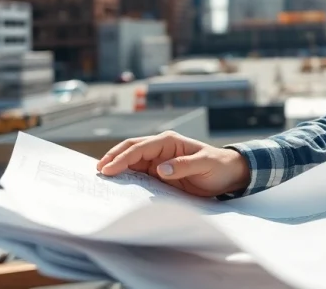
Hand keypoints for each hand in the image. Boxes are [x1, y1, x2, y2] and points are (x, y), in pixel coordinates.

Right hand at [96, 131, 250, 197]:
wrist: (228, 174)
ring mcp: (158, 160)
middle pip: (131, 149)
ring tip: (100, 177)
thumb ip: (183, 166)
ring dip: (116, 167)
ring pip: (131, 161)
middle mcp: (160, 148)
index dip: (123, 158)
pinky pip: (139, 173)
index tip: (108, 169)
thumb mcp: (204, 165)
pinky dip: (126, 176)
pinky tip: (116, 184)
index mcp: (169, 141)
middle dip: (113, 158)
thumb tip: (160, 169)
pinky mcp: (159, 173)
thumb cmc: (218, 167)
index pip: (140, 148)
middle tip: (97, 171)